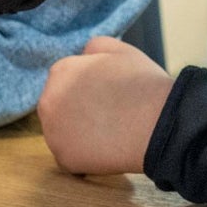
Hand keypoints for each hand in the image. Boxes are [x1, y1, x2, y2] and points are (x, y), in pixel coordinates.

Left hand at [37, 36, 175, 175]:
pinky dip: (85, 155)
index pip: (66, 79)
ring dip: (79, 132)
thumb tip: (84, 56)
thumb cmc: (143, 84)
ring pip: (62, 132)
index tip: (106, 94)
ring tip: (108, 132)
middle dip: (78, 109)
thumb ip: (94, 47)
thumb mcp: (120, 50)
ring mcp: (53, 133)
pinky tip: (106, 149)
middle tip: (107, 114)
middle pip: (59, 106)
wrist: (158, 123)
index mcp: (60, 71)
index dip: (88, 87)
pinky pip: (71, 156)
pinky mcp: (64, 159)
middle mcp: (48, 101)